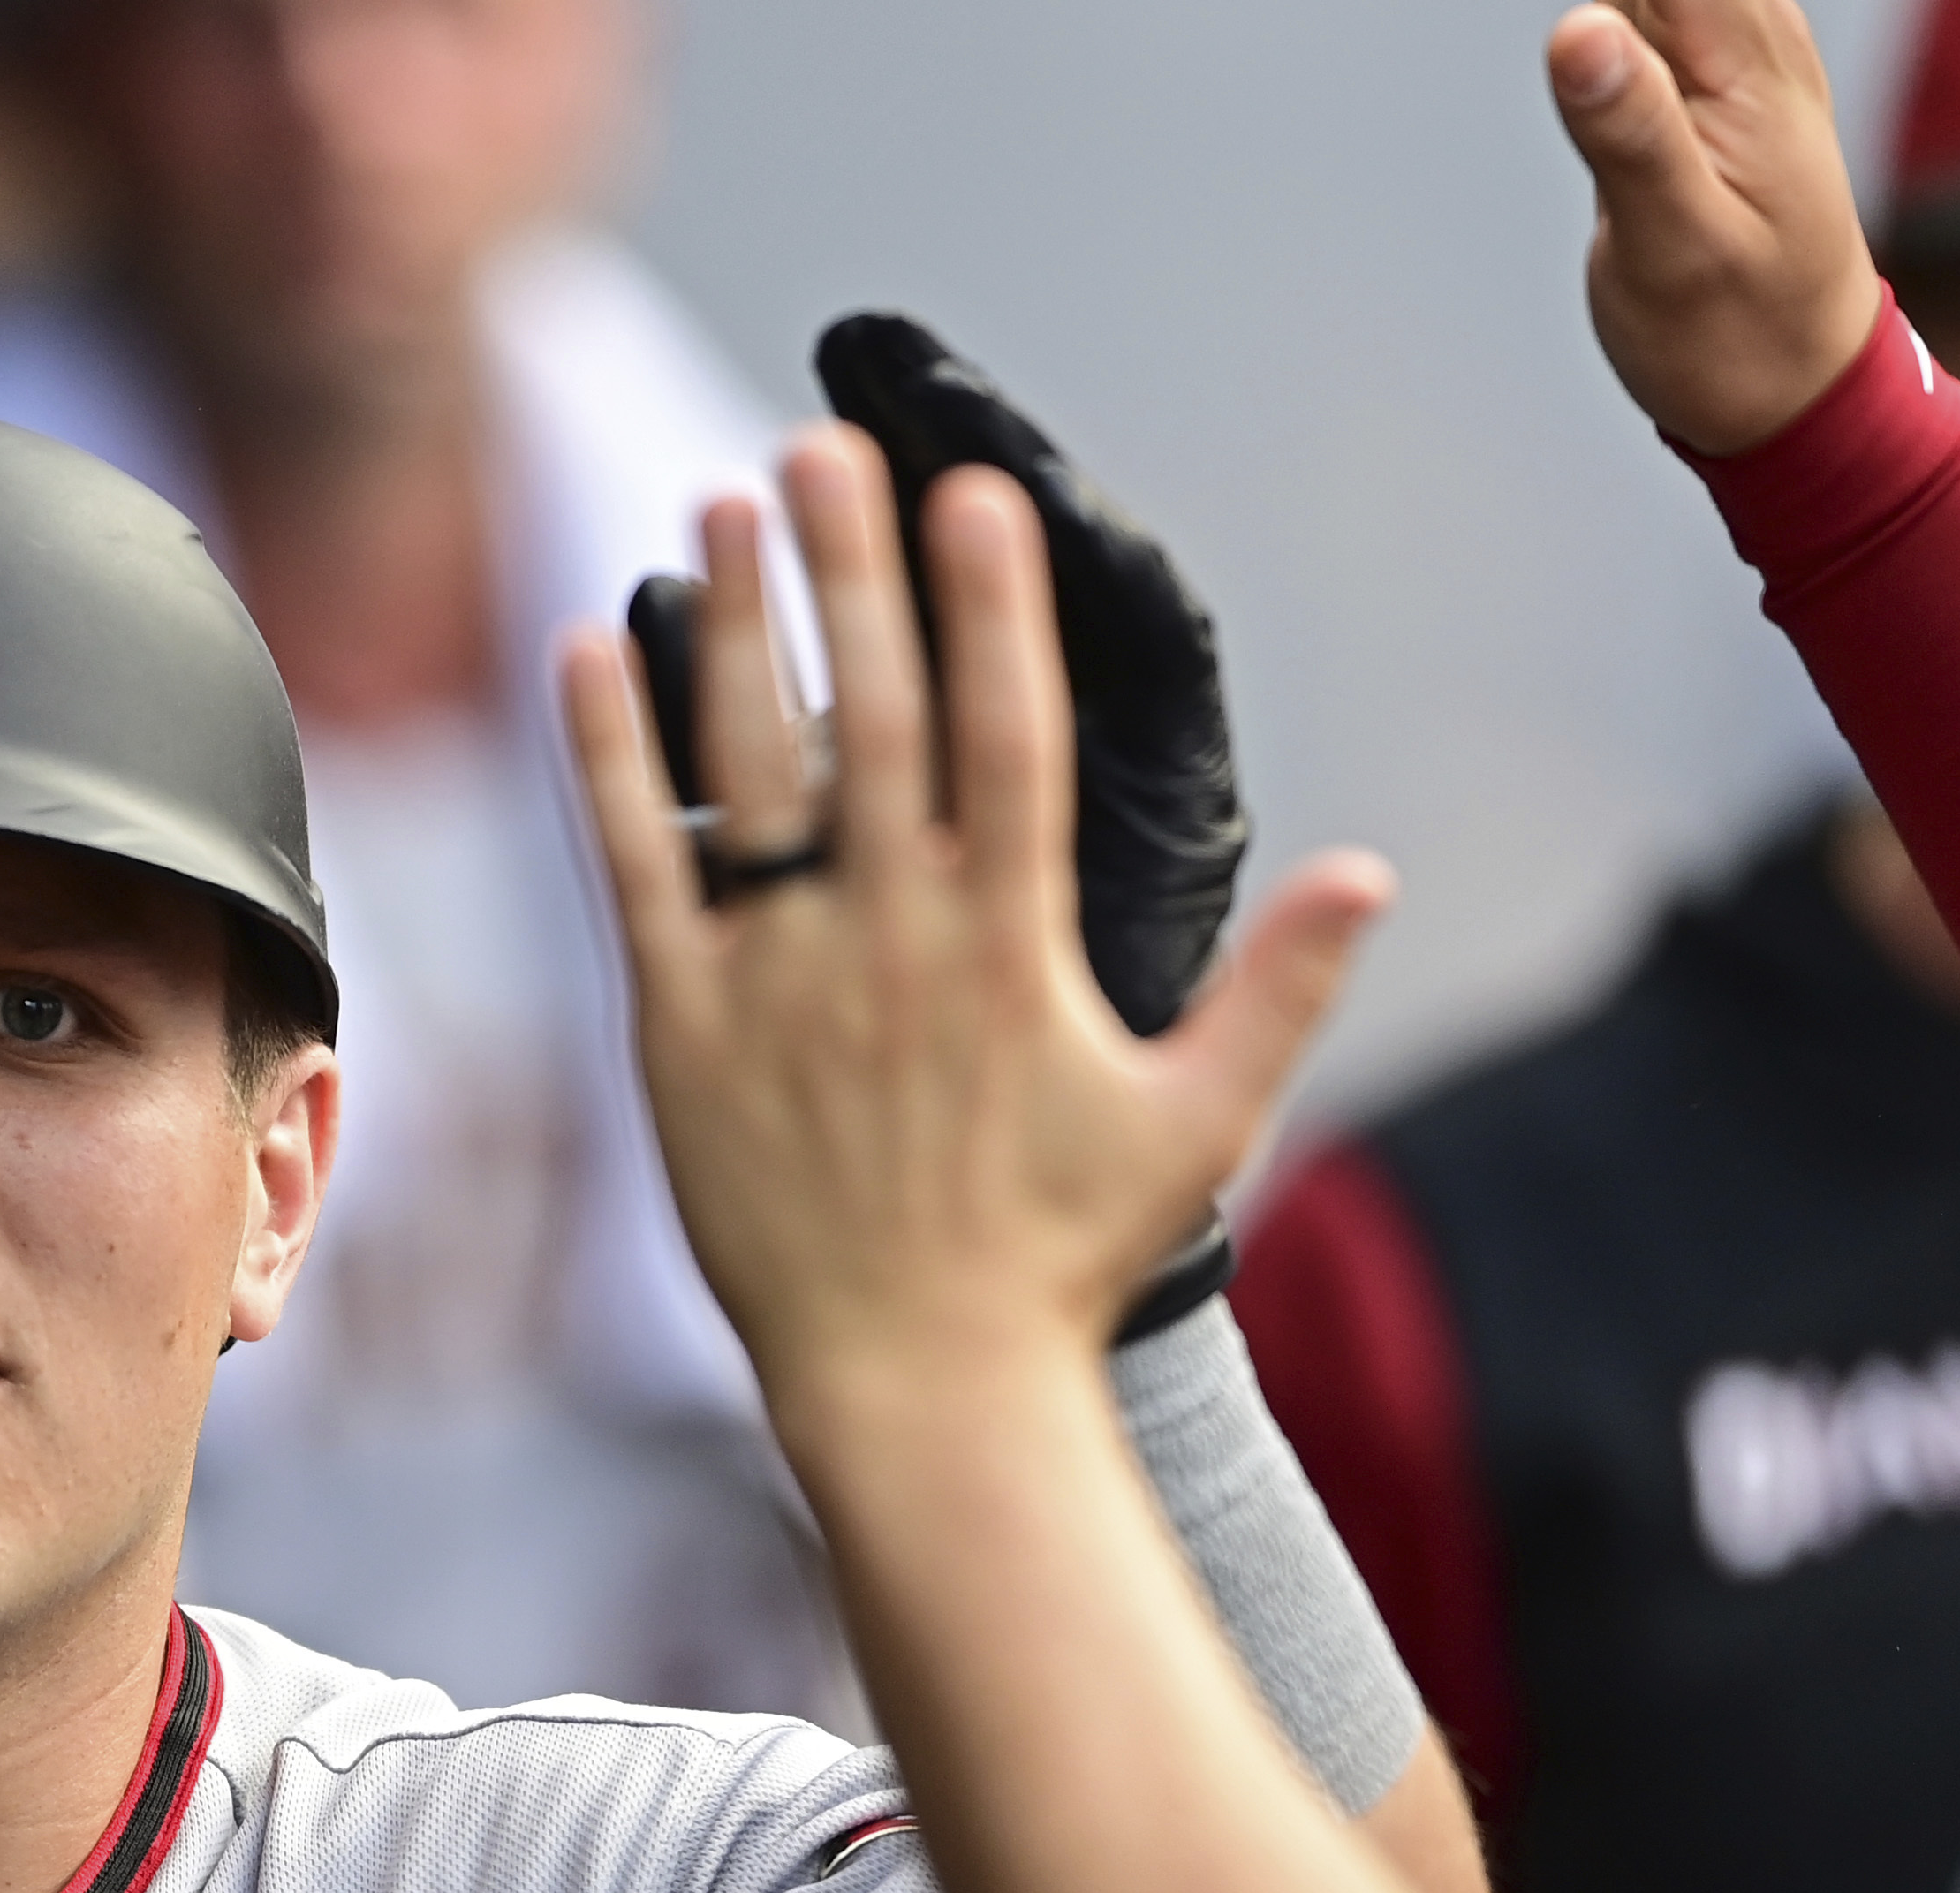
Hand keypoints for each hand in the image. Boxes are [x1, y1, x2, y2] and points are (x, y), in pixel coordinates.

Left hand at [561, 430, 1391, 1421]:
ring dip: (735, 626)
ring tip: (719, 501)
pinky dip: (608, 757)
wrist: (918, 1386)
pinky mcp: (681, 1031)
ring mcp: (780, 981)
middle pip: (875, 714)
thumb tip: (1370, 872)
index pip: (1004, 732)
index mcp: (1011, 944)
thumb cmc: (1060, 1262)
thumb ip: (1282, 991)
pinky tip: (589, 646)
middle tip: (825, 439)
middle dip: (852, 568)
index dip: (988, 602)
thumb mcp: (1199, 1125)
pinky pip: (636, 867)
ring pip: (750, 767)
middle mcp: (891, 941)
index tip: (973, 491)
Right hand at [1547, 0, 1884, 454]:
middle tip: (1559, 4)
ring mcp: (1734, 62)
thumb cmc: (1733, 334)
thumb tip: (1576, 25)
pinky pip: (1661, 0)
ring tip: (1571, 11)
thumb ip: (1630, 134)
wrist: (1798, 389)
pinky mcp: (1708, 88)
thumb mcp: (1674, 248)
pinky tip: (1598, 11)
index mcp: (1742, 69)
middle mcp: (1749, 44)